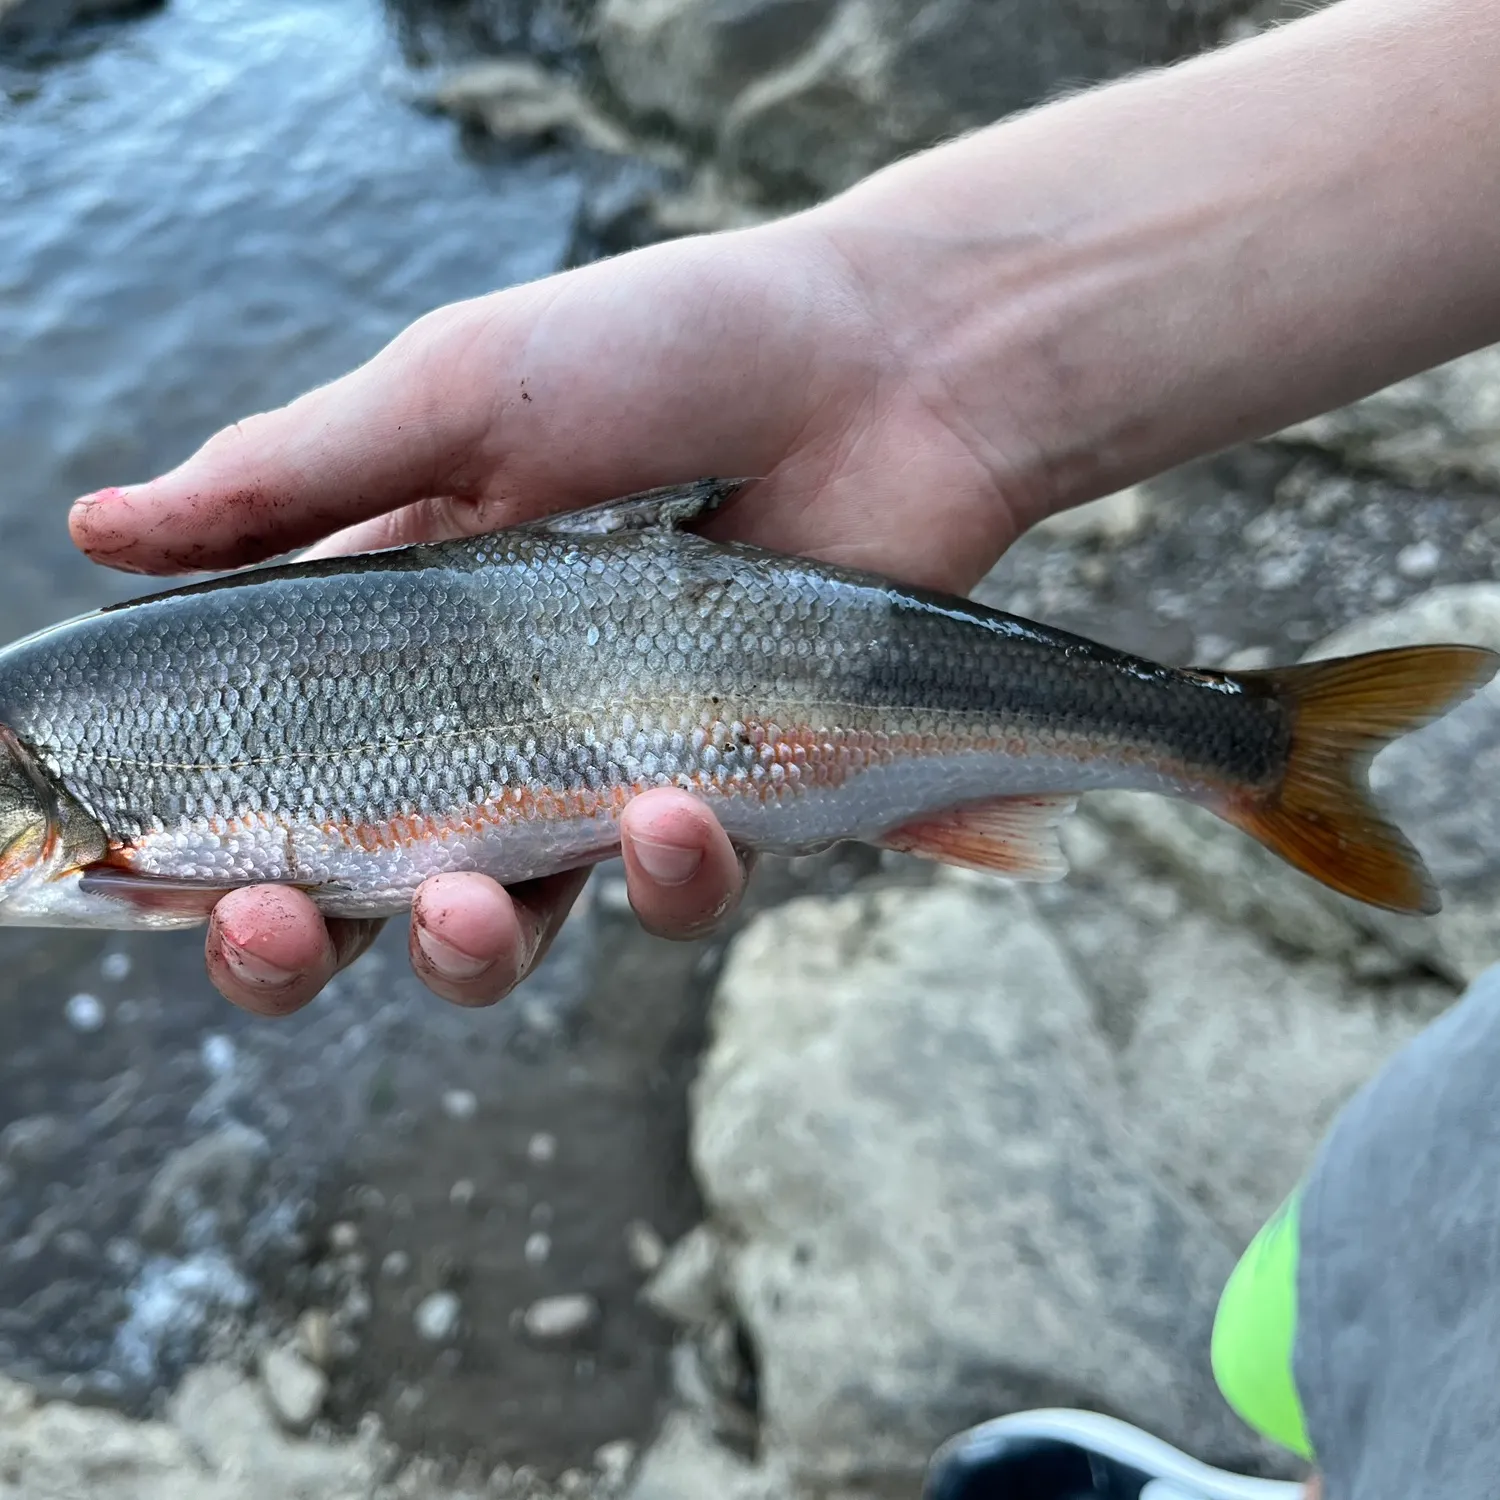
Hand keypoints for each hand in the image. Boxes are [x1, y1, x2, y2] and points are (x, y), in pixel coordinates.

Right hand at [69, 213, 1030, 1015]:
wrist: (885, 368)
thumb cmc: (668, 351)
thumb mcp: (462, 393)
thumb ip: (294, 479)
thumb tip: (96, 528)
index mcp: (395, 634)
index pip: (265, 768)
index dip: (196, 841)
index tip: (155, 867)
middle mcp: (485, 726)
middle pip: (358, 892)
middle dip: (292, 948)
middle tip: (268, 930)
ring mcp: (605, 776)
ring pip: (509, 929)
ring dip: (468, 949)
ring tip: (468, 903)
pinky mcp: (728, 804)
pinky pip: (675, 893)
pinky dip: (667, 875)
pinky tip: (673, 811)